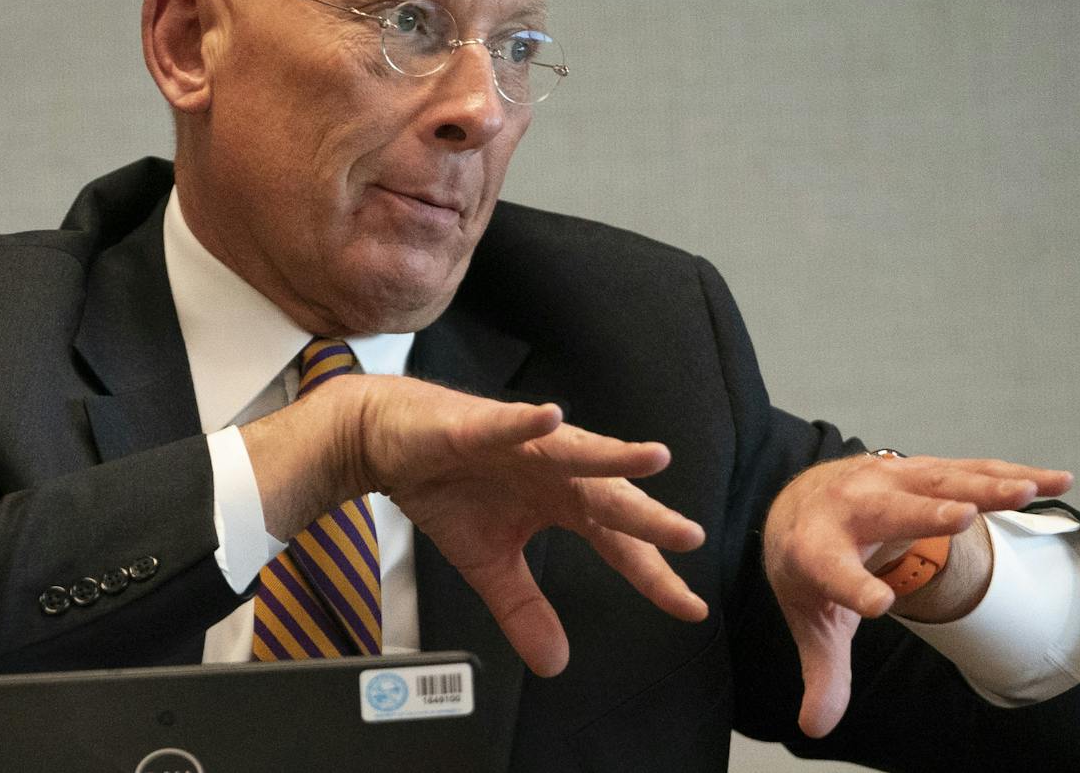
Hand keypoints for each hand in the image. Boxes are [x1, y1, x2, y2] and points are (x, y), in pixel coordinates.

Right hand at [242, 374, 707, 676]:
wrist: (389, 441)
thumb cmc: (447, 487)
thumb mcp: (486, 562)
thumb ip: (524, 606)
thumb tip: (555, 664)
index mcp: (562, 501)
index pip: (617, 541)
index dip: (652, 573)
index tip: (690, 607)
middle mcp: (554, 469)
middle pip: (609, 496)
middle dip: (648, 518)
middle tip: (689, 538)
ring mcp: (521, 443)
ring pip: (574, 451)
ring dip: (611, 455)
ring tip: (653, 457)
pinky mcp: (477, 425)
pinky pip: (506, 424)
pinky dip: (528, 421)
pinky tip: (552, 416)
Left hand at [762, 452, 1072, 737]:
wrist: (801, 503)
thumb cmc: (810, 566)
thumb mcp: (812, 618)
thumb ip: (824, 670)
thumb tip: (817, 726)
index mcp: (816, 549)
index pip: (833, 571)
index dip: (853, 587)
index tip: (878, 604)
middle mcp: (851, 507)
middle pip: (889, 511)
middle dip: (925, 516)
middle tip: (963, 517)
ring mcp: (887, 481)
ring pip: (938, 483)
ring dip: (984, 488)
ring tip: (1025, 494)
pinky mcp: (919, 471)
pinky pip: (969, 472)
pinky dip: (1012, 474)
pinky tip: (1054, 482)